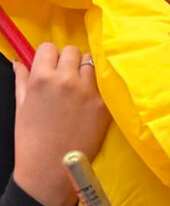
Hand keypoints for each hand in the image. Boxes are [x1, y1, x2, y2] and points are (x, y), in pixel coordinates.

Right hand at [13, 43, 109, 205]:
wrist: (52, 167)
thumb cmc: (32, 139)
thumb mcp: (21, 106)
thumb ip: (22, 80)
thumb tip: (20, 62)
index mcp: (43, 78)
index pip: (50, 47)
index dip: (49, 55)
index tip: (50, 64)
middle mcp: (67, 80)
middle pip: (73, 51)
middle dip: (68, 60)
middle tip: (65, 75)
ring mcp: (88, 91)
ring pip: (90, 63)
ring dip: (84, 70)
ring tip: (78, 86)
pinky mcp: (103, 102)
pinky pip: (102, 83)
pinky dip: (96, 86)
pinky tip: (89, 98)